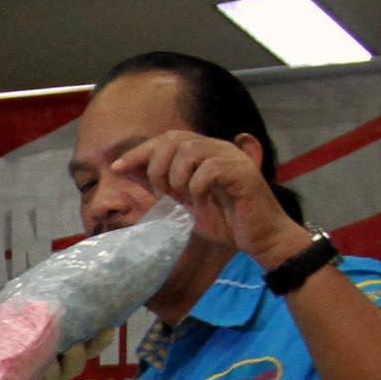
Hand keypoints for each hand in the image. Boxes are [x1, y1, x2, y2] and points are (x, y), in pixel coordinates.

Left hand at [109, 131, 313, 268]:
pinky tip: (201, 203)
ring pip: (189, 151)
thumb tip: (129, 171)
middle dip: (157, 166)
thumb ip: (161, 187)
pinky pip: (209, 169)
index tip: (119, 168)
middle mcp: (218, 148)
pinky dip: (198, 187)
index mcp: (204, 152)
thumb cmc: (227, 223)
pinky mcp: (242, 172)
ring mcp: (231, 157)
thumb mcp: (185, 206)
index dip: (140, 151)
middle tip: (163, 193)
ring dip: (177, 178)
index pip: (166, 139)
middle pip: (174, 139)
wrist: (262, 240)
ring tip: (183, 199)